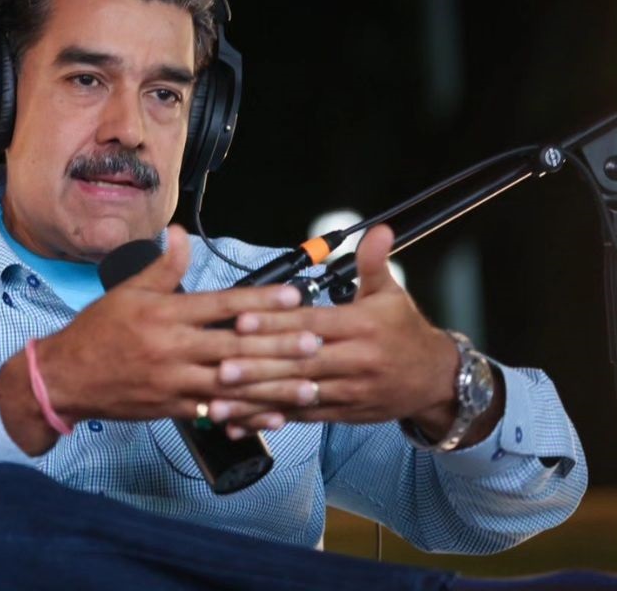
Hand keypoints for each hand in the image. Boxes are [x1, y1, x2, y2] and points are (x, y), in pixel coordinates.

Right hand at [0, 224, 312, 454]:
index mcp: (164, 315)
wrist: (65, 379)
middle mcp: (173, 349)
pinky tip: (275, 417)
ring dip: (274, 385)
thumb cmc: (96, 332)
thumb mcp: (127, 291)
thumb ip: (163, 266)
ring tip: (308, 383)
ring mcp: (174, 383)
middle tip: (315, 341)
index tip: (294, 296)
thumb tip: (180, 234)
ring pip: (233, 385)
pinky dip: (247, 417)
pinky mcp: (173, 409)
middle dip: (279, 345)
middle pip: (235, 346)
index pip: (221, 305)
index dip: (260, 299)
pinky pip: (217, 414)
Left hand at [208, 225, 487, 441]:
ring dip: (255, 400)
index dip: (276, 322)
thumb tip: (379, 228)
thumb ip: (374, 263)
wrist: (435, 380)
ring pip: (296, 395)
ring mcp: (346, 392)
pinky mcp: (340, 414)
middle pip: (299, 364)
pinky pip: (300, 418)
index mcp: (361, 327)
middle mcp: (353, 361)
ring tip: (217, 402)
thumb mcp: (392, 294)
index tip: (241, 320)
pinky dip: (268, 421)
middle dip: (257, 367)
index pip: (311, 324)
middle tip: (219, 367)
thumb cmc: (404, 331)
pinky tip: (237, 424)